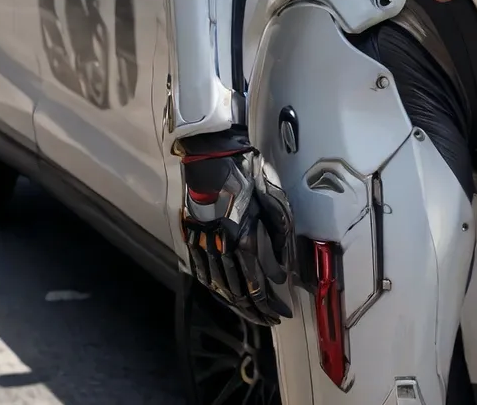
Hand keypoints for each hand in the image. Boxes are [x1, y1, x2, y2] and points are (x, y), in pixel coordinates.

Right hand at [178, 127, 294, 325]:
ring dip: (237, 305)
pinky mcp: (192, 239)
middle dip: (256, 312)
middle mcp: (222, 249)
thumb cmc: (245, 173)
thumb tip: (283, 265)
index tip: (282, 311)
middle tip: (269, 319)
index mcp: (243, 239)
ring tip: (250, 312)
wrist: (211, 157)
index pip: (258, 286)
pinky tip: (224, 293)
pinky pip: (203, 274)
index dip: (270, 304)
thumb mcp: (273, 199)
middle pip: (238, 294)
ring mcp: (204, 246)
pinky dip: (216, 288)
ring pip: (220, 288)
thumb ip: (280, 235)